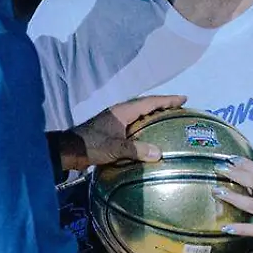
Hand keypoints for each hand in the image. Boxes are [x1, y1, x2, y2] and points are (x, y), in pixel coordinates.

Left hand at [71, 95, 186, 167]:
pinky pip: (133, 124)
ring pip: (138, 114)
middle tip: (179, 107)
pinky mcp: (111, 130)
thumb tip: (158, 153)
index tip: (183, 98)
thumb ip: (135, 149)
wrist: (69, 150)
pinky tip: (149, 135)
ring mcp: (114, 121)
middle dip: (162, 105)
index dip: (167, 100)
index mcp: (122, 111)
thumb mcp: (115, 147)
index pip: (149, 102)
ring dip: (152, 114)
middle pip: (145, 105)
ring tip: (167, 119)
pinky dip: (144, 125)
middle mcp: (120, 112)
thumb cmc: (91, 145)